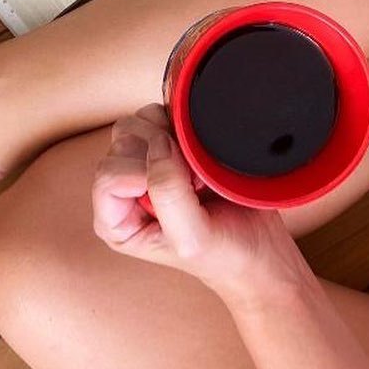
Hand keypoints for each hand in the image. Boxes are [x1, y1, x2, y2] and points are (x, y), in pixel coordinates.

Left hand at [92, 104, 313, 308]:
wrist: (261, 246)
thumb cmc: (224, 253)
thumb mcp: (193, 238)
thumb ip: (168, 195)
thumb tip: (158, 145)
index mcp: (115, 221)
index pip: (108, 177)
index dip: (145, 175)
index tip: (182, 190)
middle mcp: (123, 191)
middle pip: (121, 145)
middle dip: (159, 155)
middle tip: (192, 183)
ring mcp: (143, 166)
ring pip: (137, 126)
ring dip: (170, 138)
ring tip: (196, 170)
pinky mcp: (168, 147)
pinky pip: (162, 115)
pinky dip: (183, 127)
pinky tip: (200, 156)